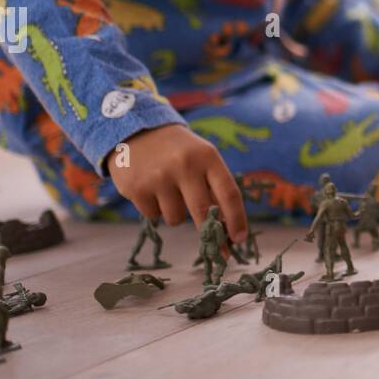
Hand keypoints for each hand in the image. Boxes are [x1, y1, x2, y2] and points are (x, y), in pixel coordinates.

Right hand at [107, 123, 247, 244]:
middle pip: (204, 212)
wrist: (137, 131)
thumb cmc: (179, 150)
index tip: (240, 239)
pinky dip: (155, 209)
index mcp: (207, 157)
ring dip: (176, 213)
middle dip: (211, 234)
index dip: (237, 219)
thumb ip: (214, 186)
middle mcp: (185, 166)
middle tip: (217, 248)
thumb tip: (228, 227)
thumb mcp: (202, 157)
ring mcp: (159, 178)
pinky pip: (153, 216)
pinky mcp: (137, 189)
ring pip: (176, 219)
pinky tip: (151, 189)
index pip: (228, 193)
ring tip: (169, 191)